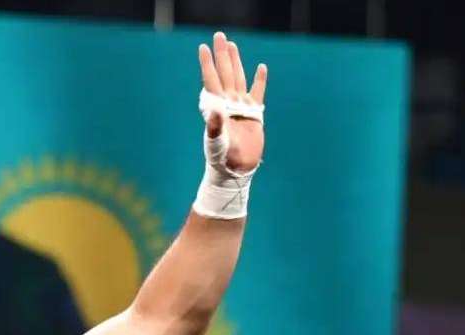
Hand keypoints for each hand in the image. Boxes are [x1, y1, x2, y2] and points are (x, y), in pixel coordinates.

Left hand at [198, 32, 266, 172]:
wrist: (237, 169)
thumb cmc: (223, 159)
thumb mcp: (217, 143)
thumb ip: (214, 126)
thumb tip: (215, 109)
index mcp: (218, 107)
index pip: (211, 80)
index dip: (207, 63)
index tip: (203, 48)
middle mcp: (228, 103)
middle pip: (225, 73)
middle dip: (222, 54)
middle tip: (219, 36)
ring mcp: (241, 107)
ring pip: (238, 78)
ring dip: (235, 62)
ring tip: (232, 45)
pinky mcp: (254, 114)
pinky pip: (257, 92)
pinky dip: (259, 80)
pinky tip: (260, 67)